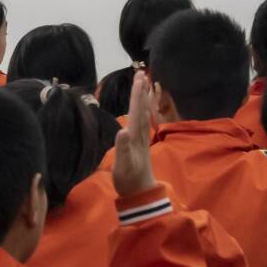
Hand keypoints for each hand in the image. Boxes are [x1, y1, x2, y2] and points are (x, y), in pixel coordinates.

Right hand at [111, 70, 157, 198]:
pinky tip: (140, 108)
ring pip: (143, 113)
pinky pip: (141, 121)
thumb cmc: (129, 180)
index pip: (137, 110)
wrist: (140, 193)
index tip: (139, 78)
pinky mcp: (140, 143)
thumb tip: (122, 130)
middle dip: (141, 91)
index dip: (137, 94)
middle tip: (142, 73)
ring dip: (142, 98)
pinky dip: (141, 110)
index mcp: (136, 136)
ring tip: (144, 84)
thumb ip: (123, 149)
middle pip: (141, 108)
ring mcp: (141, 138)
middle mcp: (140, 134)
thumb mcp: (123, 166)